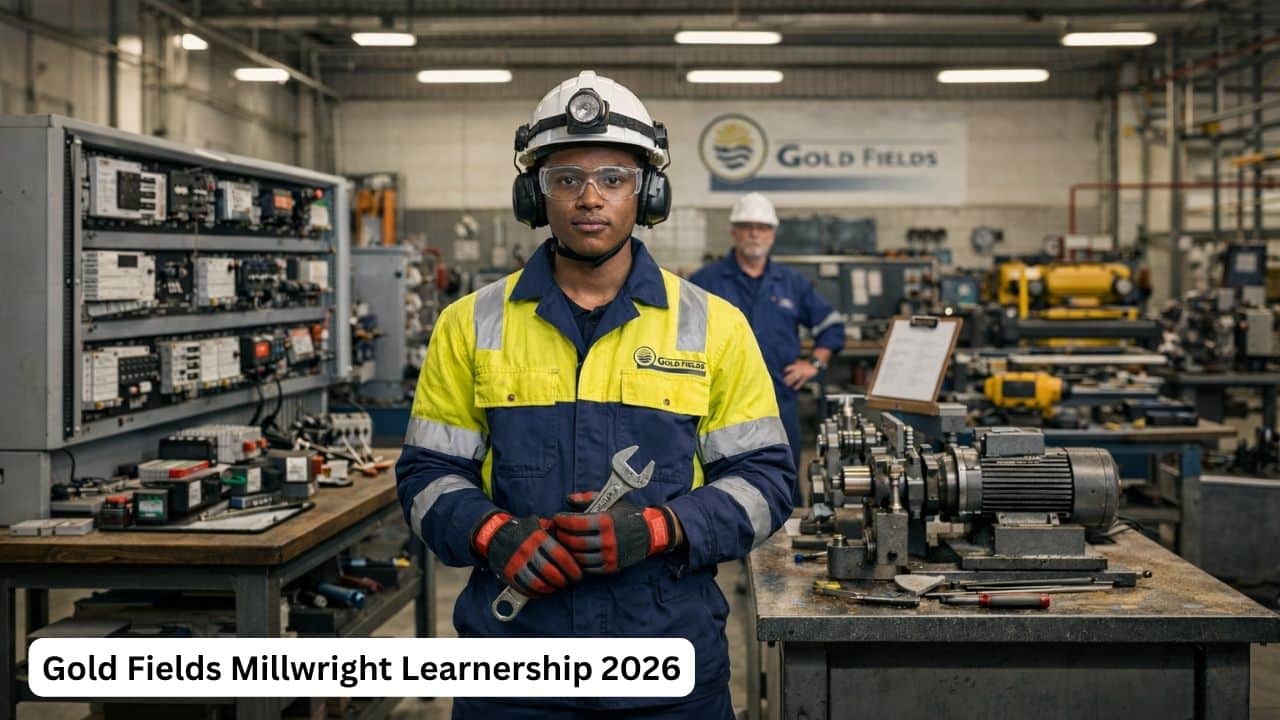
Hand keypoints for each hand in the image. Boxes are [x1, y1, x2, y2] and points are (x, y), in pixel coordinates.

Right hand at [471, 512, 581, 596]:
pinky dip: (538, 593)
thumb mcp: (539, 524)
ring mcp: (516, 564)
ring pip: (538, 584)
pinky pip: (526, 589)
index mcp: (537, 537)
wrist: (494, 534)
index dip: (572, 568)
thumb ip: (555, 531)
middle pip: (551, 573)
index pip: (560, 556)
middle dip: (563, 581)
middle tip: (568, 582)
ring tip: (557, 586)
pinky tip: (544, 590)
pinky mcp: (509, 574)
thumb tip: (574, 541)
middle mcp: (527, 551)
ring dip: (551, 588)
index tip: (578, 574)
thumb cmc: (523, 530)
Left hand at [552, 492, 678, 574]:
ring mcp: (610, 556)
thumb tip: (568, 500)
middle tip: (558, 530)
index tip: (557, 518)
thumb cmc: (628, 514)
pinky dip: (579, 561)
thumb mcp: (611, 501)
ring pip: (579, 556)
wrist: (651, 533)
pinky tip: (577, 553)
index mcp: (606, 522)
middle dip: (562, 535)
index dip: (562, 520)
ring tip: (565, 542)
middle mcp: (608, 540)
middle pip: (574, 541)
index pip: (576, 523)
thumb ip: (588, 498)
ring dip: (568, 549)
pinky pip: (588, 568)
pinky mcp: (611, 567)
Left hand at [782, 359, 818, 389]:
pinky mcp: (806, 377)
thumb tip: (793, 363)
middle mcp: (798, 370)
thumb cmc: (807, 362)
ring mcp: (802, 374)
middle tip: (784, 381)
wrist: (814, 364)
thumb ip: (796, 363)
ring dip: (790, 382)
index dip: (786, 370)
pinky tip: (795, 388)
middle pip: (790, 375)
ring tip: (787, 385)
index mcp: (796, 365)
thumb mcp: (800, 361)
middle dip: (786, 378)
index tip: (784, 372)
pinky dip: (798, 385)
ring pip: (794, 379)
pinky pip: (801, 382)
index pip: (788, 368)